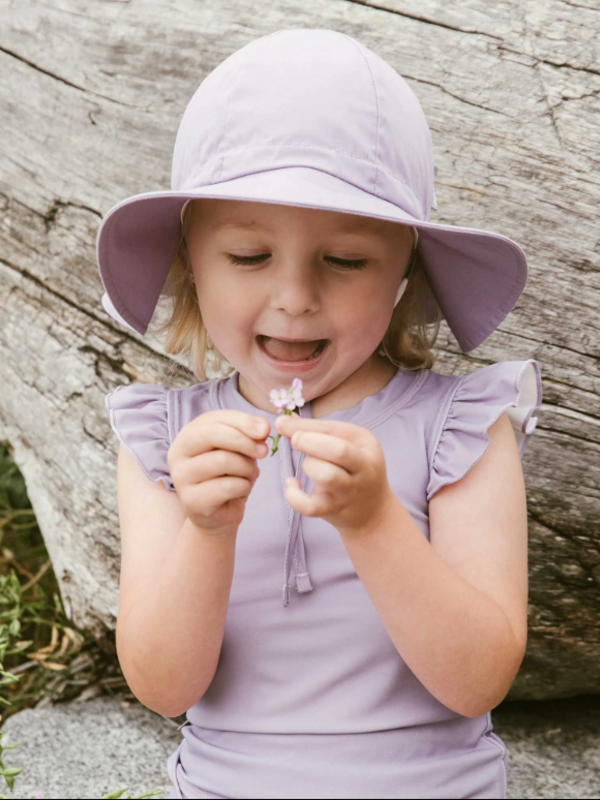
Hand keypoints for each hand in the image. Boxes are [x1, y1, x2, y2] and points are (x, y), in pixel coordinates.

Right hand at [168, 410, 270, 534]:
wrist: (220, 515)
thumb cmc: (229, 476)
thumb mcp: (239, 451)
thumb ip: (248, 435)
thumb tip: (263, 427)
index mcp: (188, 434)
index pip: (214, 418)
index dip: (242, 421)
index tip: (265, 429)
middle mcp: (177, 453)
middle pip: (212, 434)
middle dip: (244, 440)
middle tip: (263, 451)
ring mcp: (180, 477)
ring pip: (222, 460)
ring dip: (246, 467)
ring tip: (248, 474)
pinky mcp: (190, 500)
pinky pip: (227, 486)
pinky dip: (243, 486)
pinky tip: (241, 490)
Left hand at [274, 414, 395, 537]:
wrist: (373, 510)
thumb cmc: (353, 468)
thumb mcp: (346, 443)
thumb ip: (317, 431)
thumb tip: (283, 421)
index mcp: (365, 443)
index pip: (335, 429)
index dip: (306, 426)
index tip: (282, 423)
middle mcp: (363, 467)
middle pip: (339, 451)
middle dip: (310, 442)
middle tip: (295, 440)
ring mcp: (350, 491)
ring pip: (327, 476)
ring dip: (309, 466)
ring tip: (308, 466)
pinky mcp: (335, 510)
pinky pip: (311, 507)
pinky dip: (295, 497)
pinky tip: (291, 485)